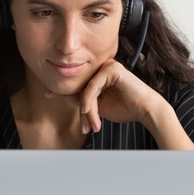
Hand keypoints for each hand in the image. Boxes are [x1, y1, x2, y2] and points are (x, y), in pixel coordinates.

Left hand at [46, 59, 165, 133]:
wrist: (146, 111)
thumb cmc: (125, 109)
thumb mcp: (98, 107)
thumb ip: (82, 100)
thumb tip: (60, 95)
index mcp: (99, 75)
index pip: (79, 85)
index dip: (63, 92)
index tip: (47, 94)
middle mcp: (102, 68)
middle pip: (81, 88)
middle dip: (82, 111)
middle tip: (86, 128)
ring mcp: (107, 66)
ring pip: (86, 89)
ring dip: (88, 110)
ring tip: (94, 124)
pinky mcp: (112, 69)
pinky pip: (92, 86)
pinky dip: (89, 100)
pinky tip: (89, 111)